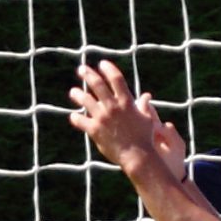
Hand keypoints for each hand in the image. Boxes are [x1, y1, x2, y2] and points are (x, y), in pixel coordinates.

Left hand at [68, 58, 180, 182]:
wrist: (136, 156)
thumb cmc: (144, 138)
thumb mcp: (147, 119)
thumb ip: (144, 106)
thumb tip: (147, 96)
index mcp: (126, 102)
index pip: (116, 78)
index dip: (108, 68)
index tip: (102, 63)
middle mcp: (113, 106)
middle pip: (97, 84)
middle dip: (88, 74)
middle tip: (81, 69)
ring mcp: (102, 117)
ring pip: (85, 99)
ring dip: (77, 94)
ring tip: (73, 92)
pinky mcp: (94, 129)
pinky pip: (80, 120)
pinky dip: (76, 118)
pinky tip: (74, 117)